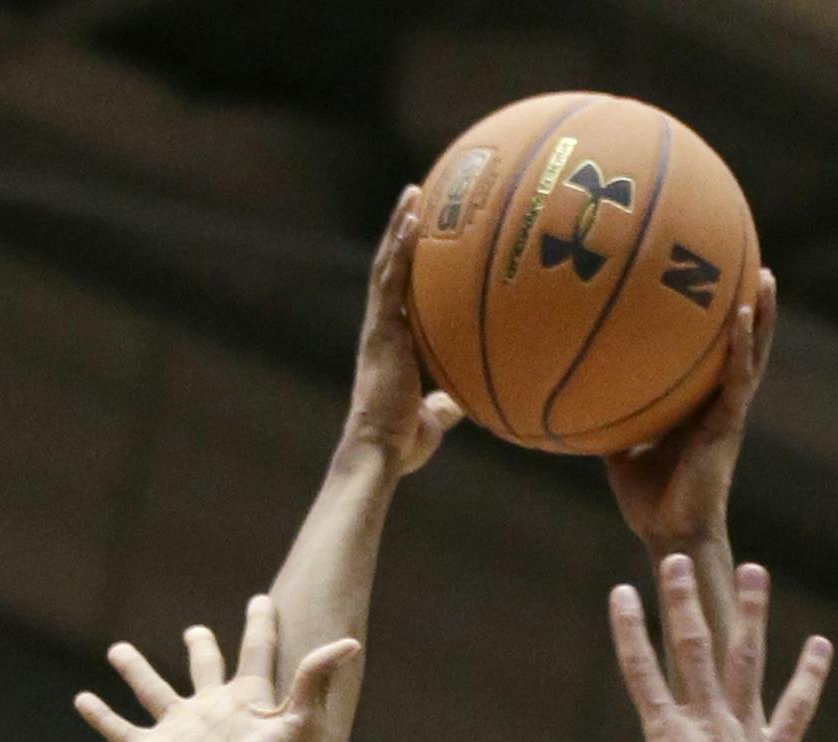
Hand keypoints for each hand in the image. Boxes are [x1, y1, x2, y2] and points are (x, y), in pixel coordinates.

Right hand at [77, 599, 360, 741]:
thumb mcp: (302, 725)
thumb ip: (315, 680)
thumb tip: (349, 643)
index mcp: (251, 701)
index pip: (257, 652)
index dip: (259, 625)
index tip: (261, 601)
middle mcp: (214, 711)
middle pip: (205, 667)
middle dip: (200, 646)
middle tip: (194, 631)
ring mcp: (182, 732)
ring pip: (153, 690)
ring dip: (135, 670)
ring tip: (118, 650)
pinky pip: (121, 730)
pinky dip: (100, 716)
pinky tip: (81, 699)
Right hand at [346, 187, 464, 476]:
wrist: (378, 451)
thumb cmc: (399, 444)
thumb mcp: (429, 421)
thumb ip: (442, 407)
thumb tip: (459, 405)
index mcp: (390, 346)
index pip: (397, 295)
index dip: (406, 264)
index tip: (420, 235)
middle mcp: (380, 330)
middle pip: (389, 269)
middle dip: (401, 232)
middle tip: (415, 196)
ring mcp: (378, 328)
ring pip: (387, 266)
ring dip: (399, 228)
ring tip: (413, 193)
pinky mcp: (382, 331)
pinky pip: (392, 282)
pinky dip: (401, 250)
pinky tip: (414, 223)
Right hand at [544, 556, 830, 741]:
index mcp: (667, 737)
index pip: (641, 672)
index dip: (630, 630)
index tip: (622, 592)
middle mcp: (707, 725)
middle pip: (693, 651)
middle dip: (683, 602)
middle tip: (678, 560)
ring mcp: (745, 735)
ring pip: (748, 663)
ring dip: (750, 615)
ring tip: (754, 571)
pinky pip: (796, 708)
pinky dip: (809, 676)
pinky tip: (820, 644)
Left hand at [604, 271, 775, 550]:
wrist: (671, 534)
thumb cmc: (648, 502)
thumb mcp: (620, 453)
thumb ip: (611, 422)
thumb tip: (579, 396)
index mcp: (699, 411)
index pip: (714, 361)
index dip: (721, 329)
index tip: (720, 289)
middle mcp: (719, 407)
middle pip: (743, 350)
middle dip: (752, 310)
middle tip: (754, 267)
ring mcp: (727, 415)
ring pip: (752, 357)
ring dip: (762, 317)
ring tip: (764, 276)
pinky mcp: (729, 425)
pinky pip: (738, 378)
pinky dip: (742, 346)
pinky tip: (742, 315)